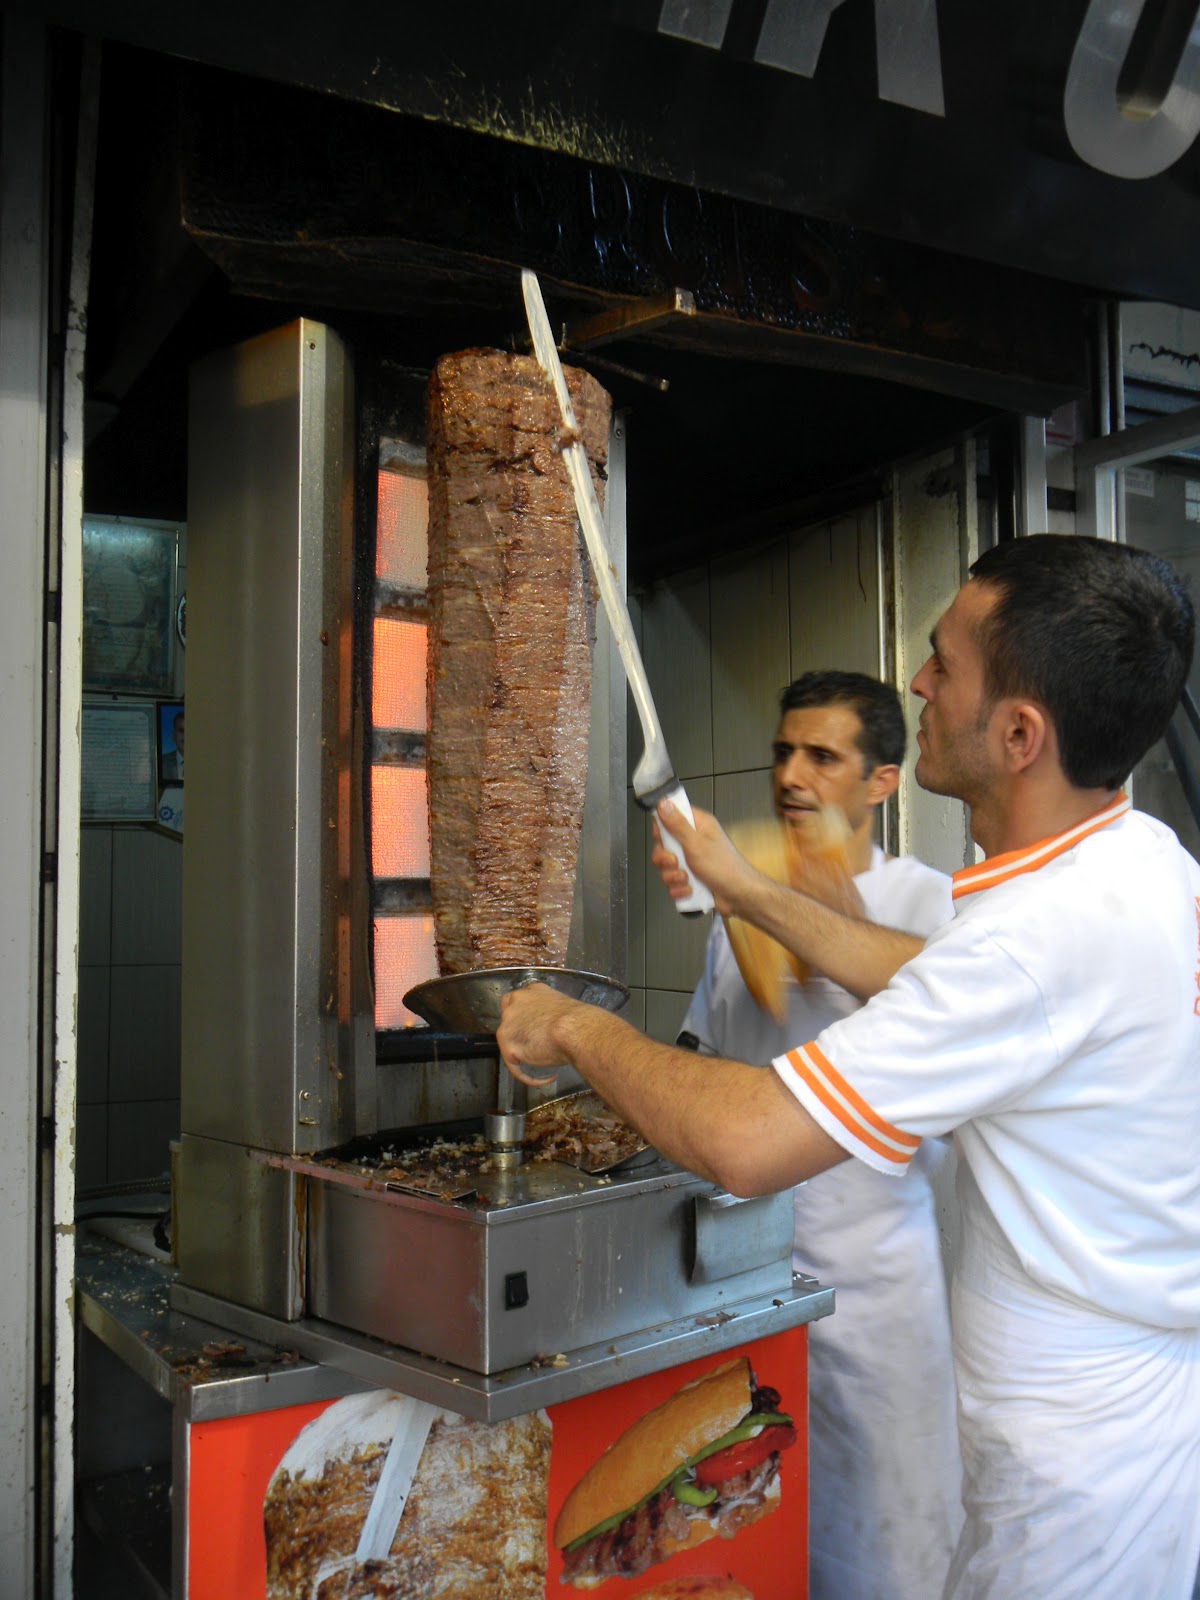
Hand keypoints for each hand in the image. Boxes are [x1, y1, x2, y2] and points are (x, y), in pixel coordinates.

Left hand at [496, 983, 579, 1088]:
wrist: (574, 1030)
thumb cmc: (579, 1020)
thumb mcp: (563, 1006)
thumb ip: (550, 1013)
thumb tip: (555, 1026)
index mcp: (530, 992)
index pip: (518, 1001)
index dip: (524, 1016)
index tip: (535, 1027)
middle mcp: (516, 1003)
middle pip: (508, 1018)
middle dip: (518, 1032)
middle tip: (537, 1044)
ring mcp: (508, 1024)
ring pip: (509, 1042)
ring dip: (523, 1053)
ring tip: (543, 1063)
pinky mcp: (508, 1045)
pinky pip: (515, 1065)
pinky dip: (529, 1076)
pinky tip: (545, 1078)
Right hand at [652, 801, 755, 917]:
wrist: (739, 897)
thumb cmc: (727, 869)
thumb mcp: (697, 844)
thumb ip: (677, 824)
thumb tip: (663, 803)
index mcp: (698, 825)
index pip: (670, 816)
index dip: (662, 827)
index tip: (665, 839)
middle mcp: (694, 841)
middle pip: (663, 845)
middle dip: (666, 859)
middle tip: (677, 862)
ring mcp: (691, 861)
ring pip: (666, 867)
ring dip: (673, 877)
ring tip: (687, 879)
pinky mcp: (690, 878)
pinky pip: (672, 882)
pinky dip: (679, 889)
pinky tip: (691, 889)